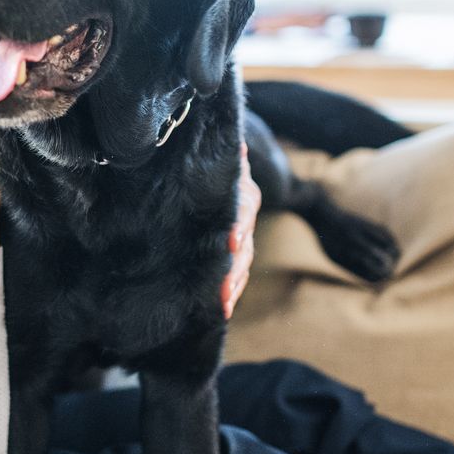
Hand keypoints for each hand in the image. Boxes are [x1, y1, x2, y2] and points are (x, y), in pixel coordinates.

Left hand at [221, 142, 260, 318]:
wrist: (215, 164)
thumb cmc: (207, 157)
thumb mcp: (212, 155)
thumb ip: (222, 154)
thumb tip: (238, 146)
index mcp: (241, 188)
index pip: (244, 208)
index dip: (238, 226)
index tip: (231, 243)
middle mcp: (245, 212)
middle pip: (245, 242)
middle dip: (235, 267)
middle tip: (224, 290)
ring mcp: (242, 231)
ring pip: (244, 260)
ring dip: (235, 283)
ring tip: (224, 304)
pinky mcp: (234, 247)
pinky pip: (239, 270)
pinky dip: (234, 288)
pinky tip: (225, 308)